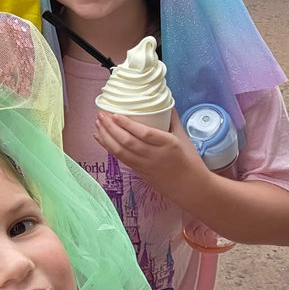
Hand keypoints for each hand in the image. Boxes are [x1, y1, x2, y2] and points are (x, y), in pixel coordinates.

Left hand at [93, 109, 208, 196]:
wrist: (190, 187)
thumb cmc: (189, 160)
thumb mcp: (184, 137)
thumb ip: (172, 119)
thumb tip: (165, 102)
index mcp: (169, 144)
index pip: (145, 133)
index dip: (128, 124)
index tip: (116, 114)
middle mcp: (155, 155)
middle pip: (128, 142)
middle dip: (111, 127)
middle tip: (101, 114)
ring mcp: (145, 165)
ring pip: (120, 151)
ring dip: (106, 136)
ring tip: (97, 123)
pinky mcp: (139, 172)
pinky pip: (120, 158)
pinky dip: (108, 146)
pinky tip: (100, 137)